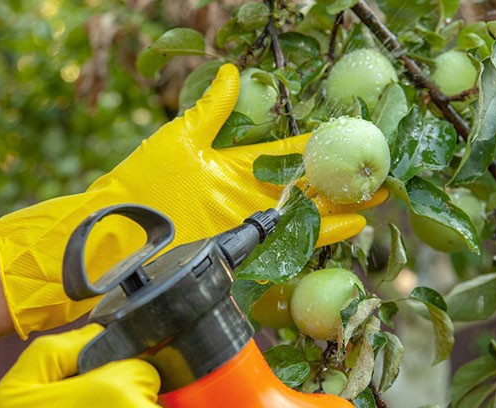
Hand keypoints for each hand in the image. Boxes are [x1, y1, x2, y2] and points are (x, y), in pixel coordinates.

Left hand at [0, 63, 385, 336]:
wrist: (118, 231)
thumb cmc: (142, 182)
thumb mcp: (179, 138)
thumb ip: (212, 111)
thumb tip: (233, 72)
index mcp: (236, 165)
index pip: (287, 150)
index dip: (318, 141)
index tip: (348, 128)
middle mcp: (250, 195)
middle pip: (306, 183)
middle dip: (341, 176)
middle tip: (377, 166)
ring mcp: (251, 222)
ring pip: (308, 212)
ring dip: (343, 206)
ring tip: (376, 196)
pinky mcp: (247, 247)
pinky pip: (292, 241)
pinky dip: (323, 234)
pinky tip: (352, 226)